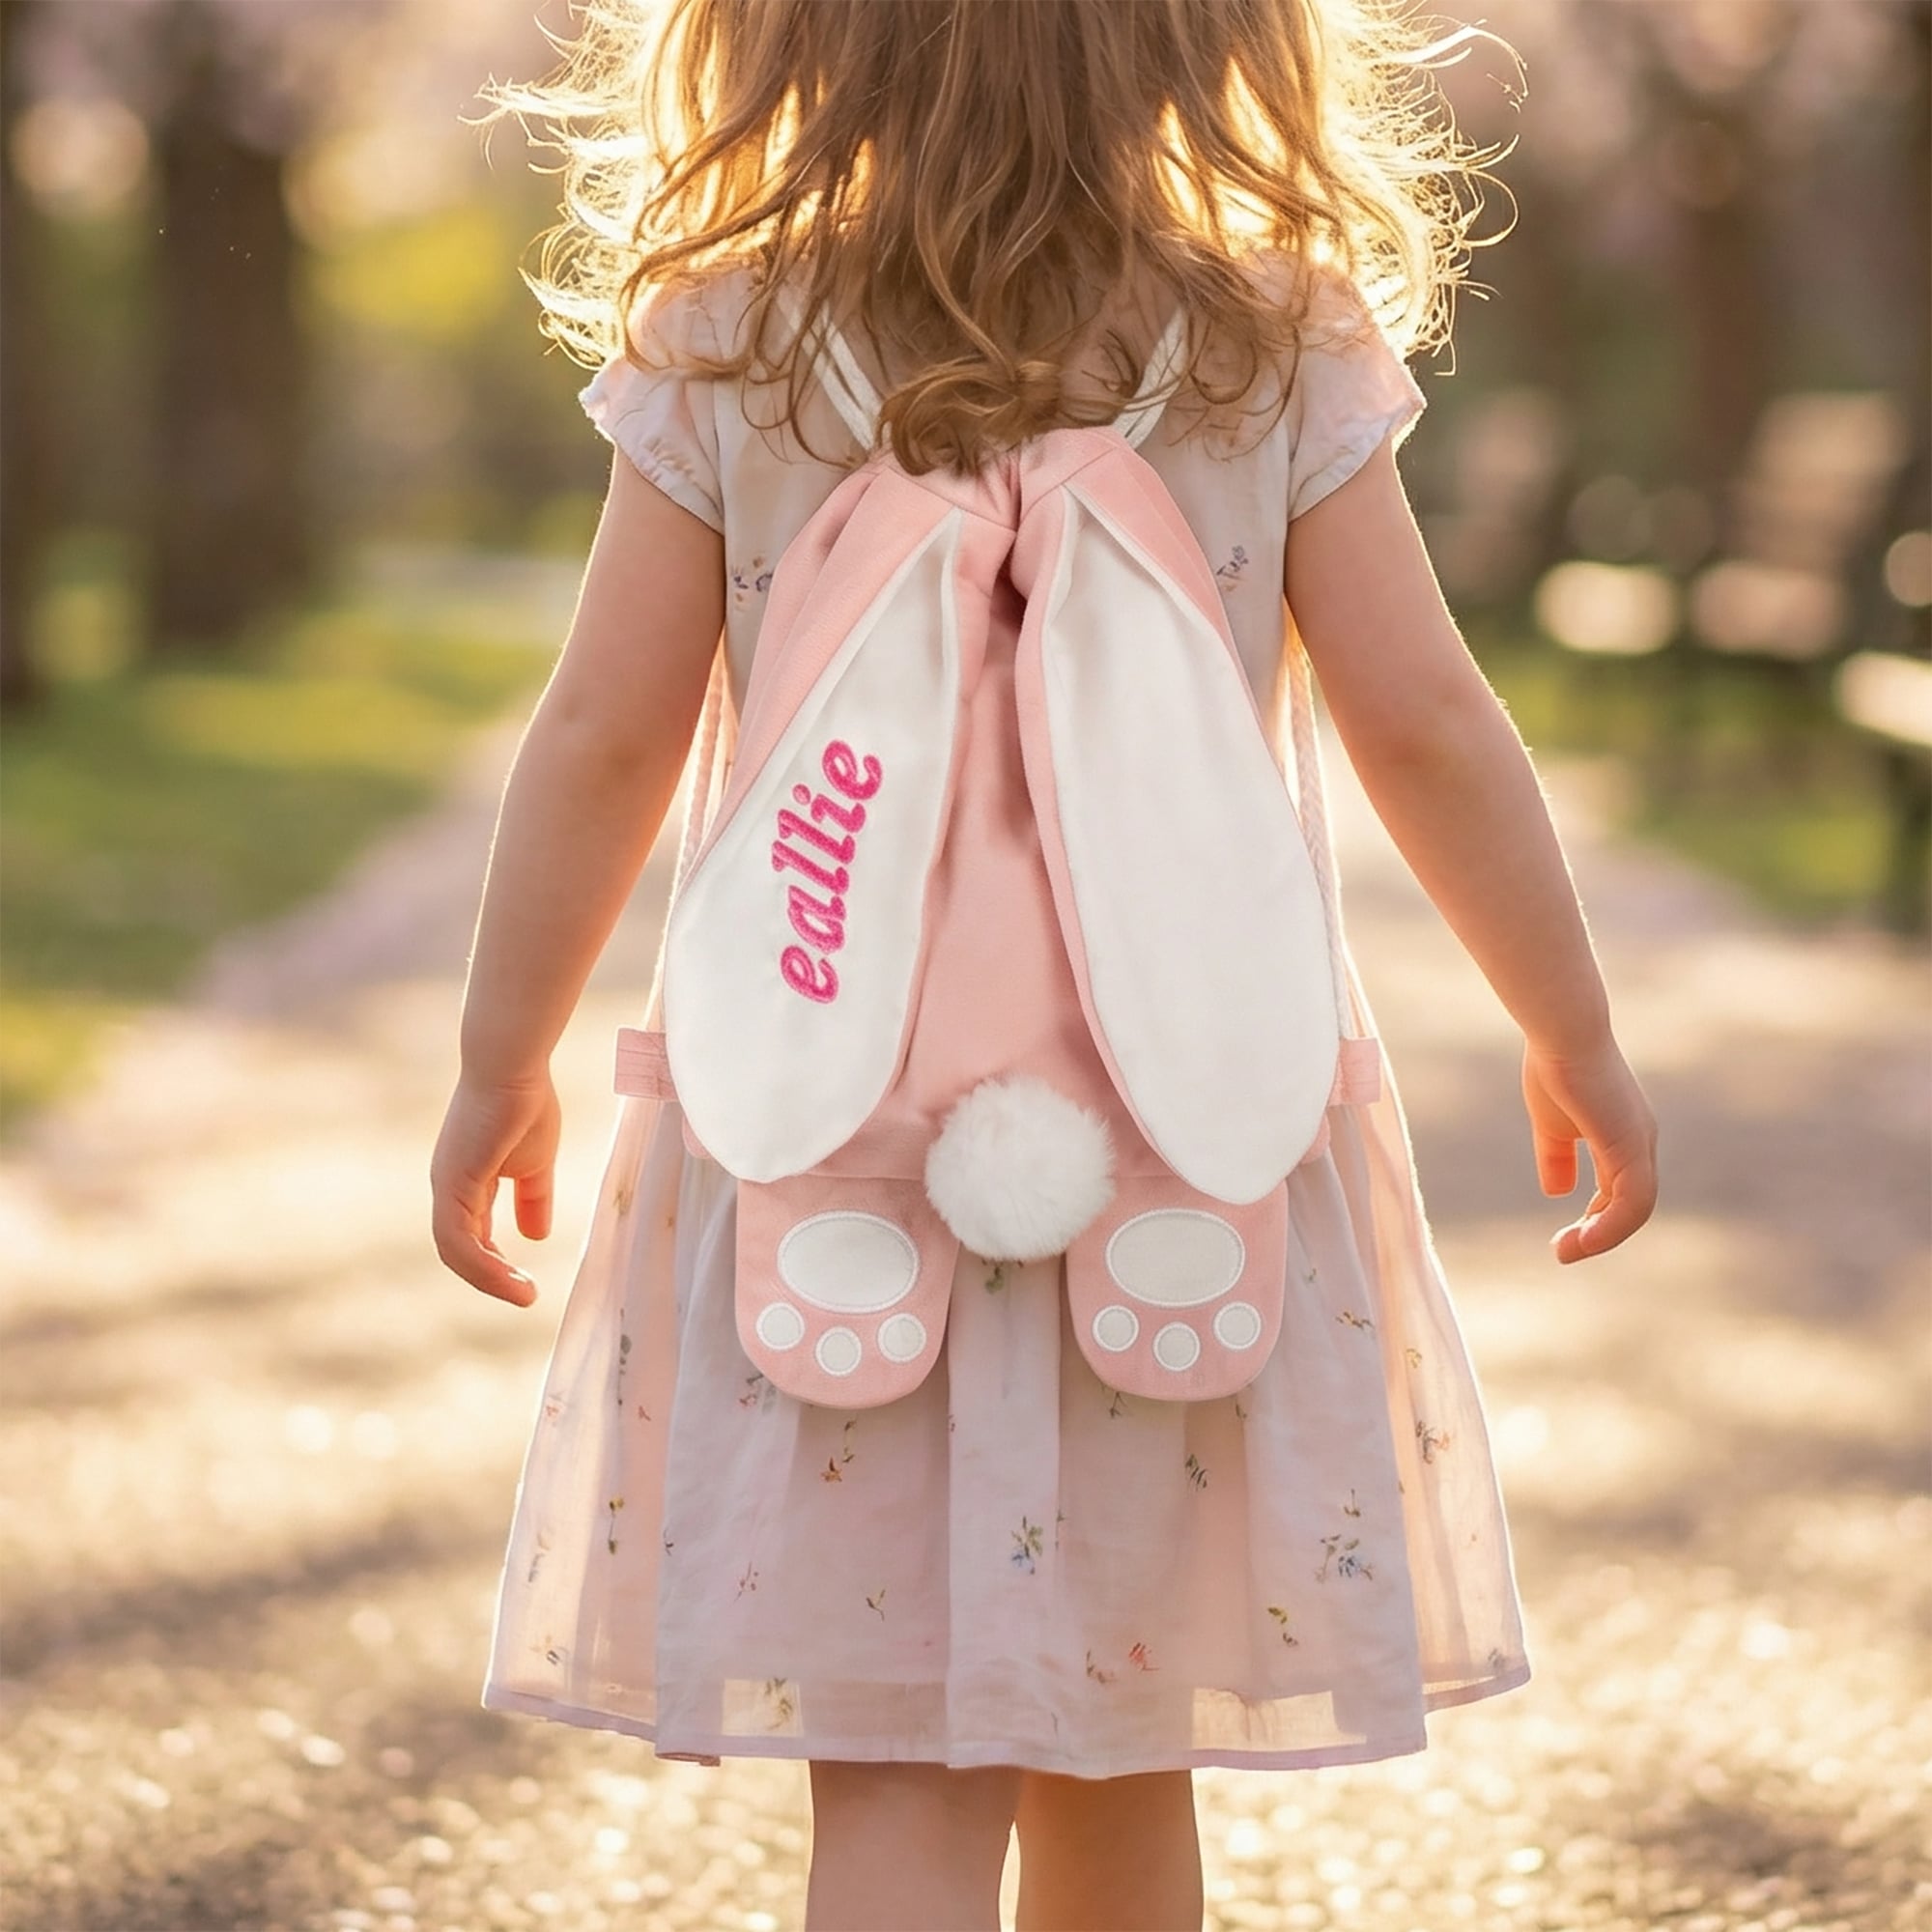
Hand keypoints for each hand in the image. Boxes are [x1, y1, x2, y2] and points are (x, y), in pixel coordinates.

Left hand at [430, 1070, 560, 1305]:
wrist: (514, 1066)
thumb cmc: (524, 1103)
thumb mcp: (535, 1163)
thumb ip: (533, 1197)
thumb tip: (536, 1234)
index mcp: (466, 1182)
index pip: (471, 1235)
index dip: (495, 1263)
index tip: (526, 1283)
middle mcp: (449, 1187)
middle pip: (459, 1249)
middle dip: (491, 1277)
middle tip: (525, 1296)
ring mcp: (447, 1185)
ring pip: (456, 1251)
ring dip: (490, 1279)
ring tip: (524, 1295)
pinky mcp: (453, 1183)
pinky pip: (461, 1240)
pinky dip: (485, 1265)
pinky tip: (513, 1277)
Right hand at [1521, 1037, 1657, 1262]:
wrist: (1562, 1034)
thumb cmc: (1555, 1068)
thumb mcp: (1552, 1124)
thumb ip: (1556, 1157)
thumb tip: (1557, 1191)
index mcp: (1624, 1136)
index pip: (1620, 1191)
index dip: (1596, 1219)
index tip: (1566, 1238)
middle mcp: (1641, 1142)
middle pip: (1632, 1205)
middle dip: (1598, 1233)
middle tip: (1563, 1252)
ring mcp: (1640, 1144)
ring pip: (1636, 1208)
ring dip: (1603, 1237)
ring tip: (1567, 1251)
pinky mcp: (1630, 1145)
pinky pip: (1630, 1200)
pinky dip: (1609, 1226)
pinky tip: (1582, 1239)